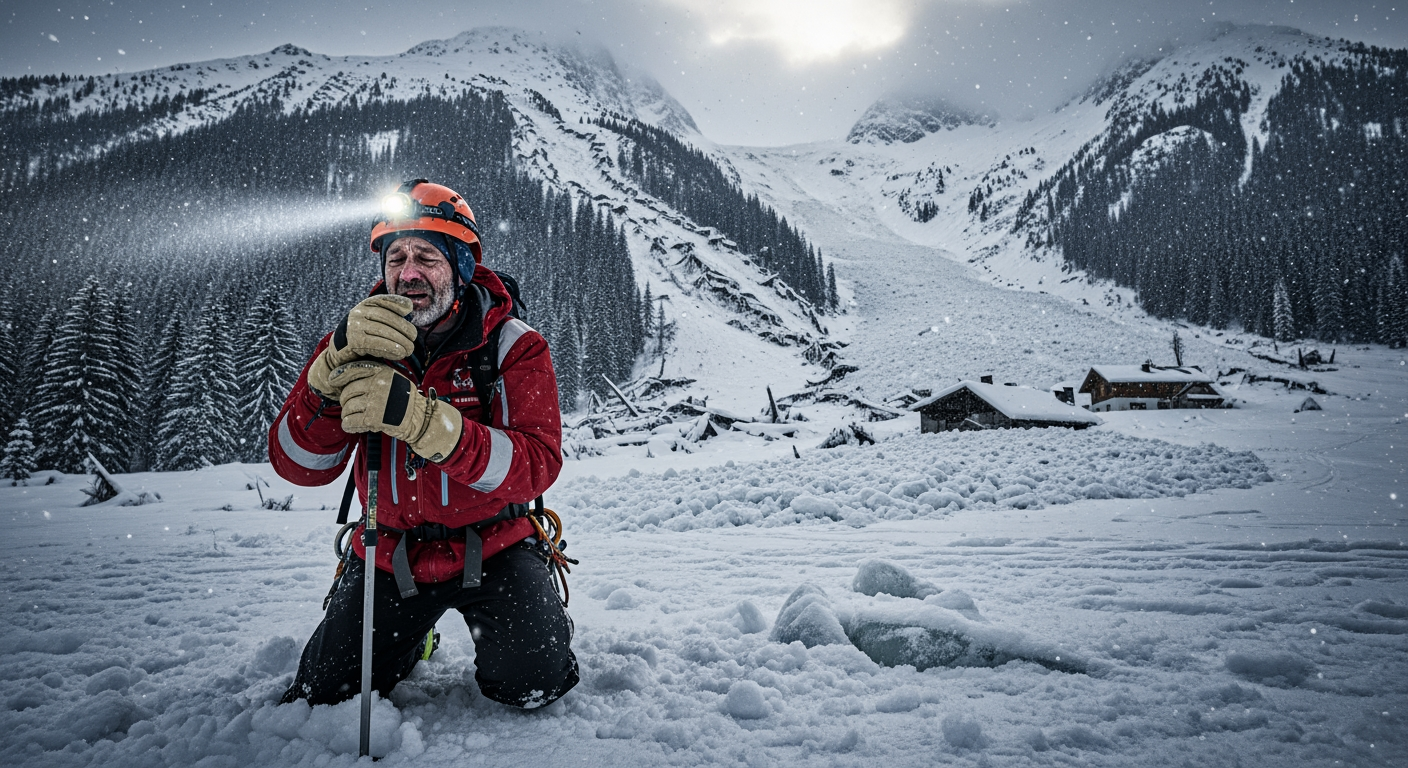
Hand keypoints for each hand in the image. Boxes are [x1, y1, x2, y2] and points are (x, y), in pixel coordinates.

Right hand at [307, 295, 416, 398]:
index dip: (396, 303)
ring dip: (400, 341)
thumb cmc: (364, 337)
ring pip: (383, 331)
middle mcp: (358, 313)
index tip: (409, 309)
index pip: (382, 300)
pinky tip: (400, 354)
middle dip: (404, 328)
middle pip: (386, 317)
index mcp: (364, 306)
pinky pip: (377, 344)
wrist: (340, 354)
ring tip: (409, 349)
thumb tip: (408, 308)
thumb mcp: (373, 322)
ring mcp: (354, 326)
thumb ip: (387, 316)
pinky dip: (391, 349)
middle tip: (413, 339)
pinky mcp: (354, 341)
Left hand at [331, 362, 463, 462]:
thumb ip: (373, 376)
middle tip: (352, 406)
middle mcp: (377, 384)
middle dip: (346, 400)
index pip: (352, 369)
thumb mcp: (393, 378)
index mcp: (381, 372)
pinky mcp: (373, 419)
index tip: (332, 381)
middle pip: (347, 391)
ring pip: (347, 408)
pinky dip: (348, 425)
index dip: (339, 375)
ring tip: (354, 417)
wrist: (420, 418)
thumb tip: (345, 379)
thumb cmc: (405, 399)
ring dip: (348, 414)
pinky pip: (350, 422)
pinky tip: (352, 425)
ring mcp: (375, 401)